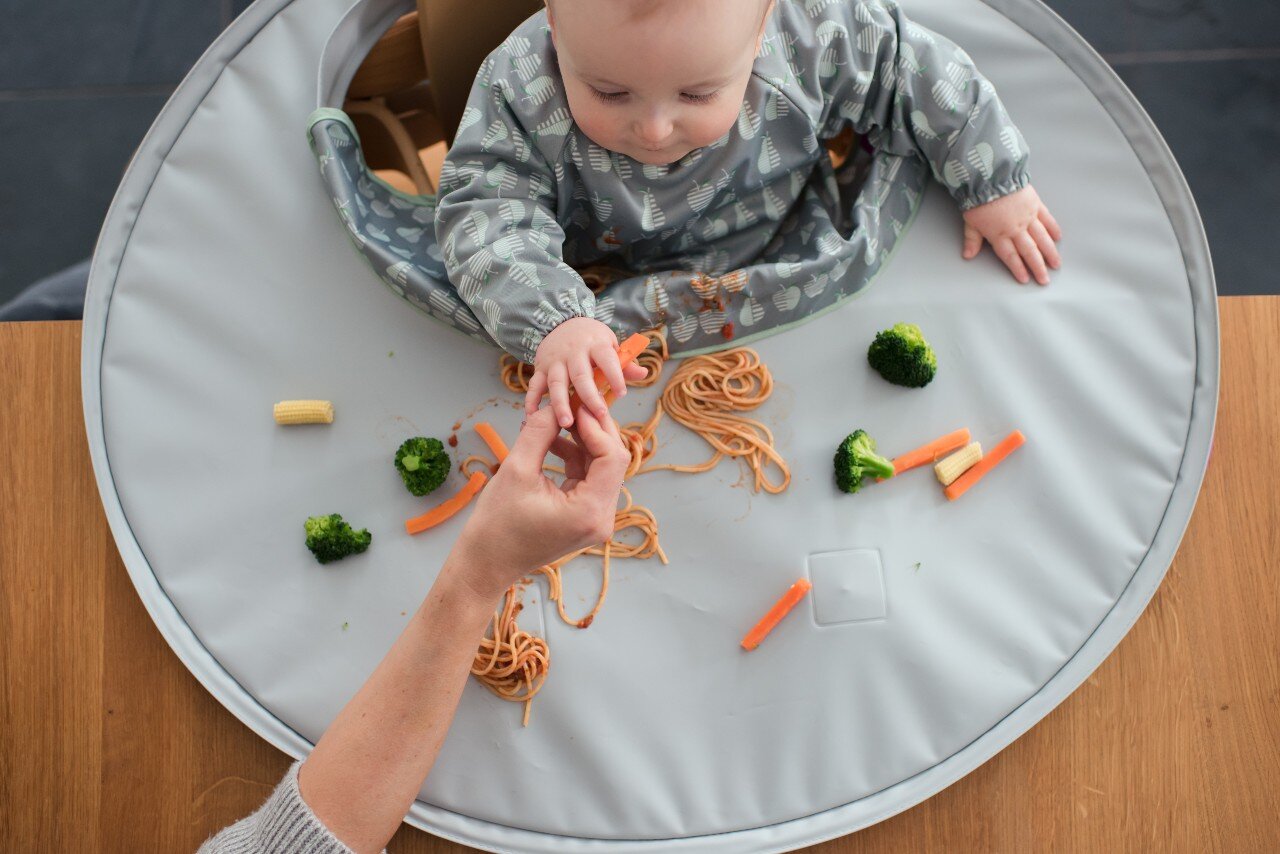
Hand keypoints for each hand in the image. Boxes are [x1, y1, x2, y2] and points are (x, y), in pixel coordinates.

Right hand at [451, 406, 629, 596]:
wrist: (485, 563)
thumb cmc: (496, 524)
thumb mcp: (516, 470)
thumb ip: (540, 432)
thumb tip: (556, 405)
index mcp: (589, 512)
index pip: (612, 457)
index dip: (595, 426)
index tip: (575, 405)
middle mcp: (601, 518)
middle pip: (612, 462)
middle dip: (593, 430)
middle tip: (572, 404)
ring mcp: (594, 520)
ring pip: (601, 468)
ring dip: (583, 441)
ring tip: (558, 419)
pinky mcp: (584, 517)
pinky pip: (588, 479)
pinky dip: (575, 458)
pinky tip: (553, 440)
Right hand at [525, 317, 645, 427]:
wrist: (562, 322)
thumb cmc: (592, 339)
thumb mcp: (610, 344)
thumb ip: (624, 363)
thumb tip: (644, 374)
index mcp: (595, 344)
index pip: (606, 359)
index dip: (615, 375)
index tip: (622, 393)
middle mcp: (573, 352)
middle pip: (580, 376)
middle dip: (589, 396)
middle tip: (598, 415)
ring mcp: (555, 361)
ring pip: (556, 383)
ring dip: (560, 404)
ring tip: (566, 424)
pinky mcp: (540, 368)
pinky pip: (534, 385)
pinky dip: (532, 401)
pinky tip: (533, 417)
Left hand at [962, 185, 1061, 284]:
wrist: (991, 175)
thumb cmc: (978, 198)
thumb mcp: (970, 221)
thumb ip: (972, 239)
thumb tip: (968, 255)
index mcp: (999, 234)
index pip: (1010, 256)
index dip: (1018, 268)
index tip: (1025, 279)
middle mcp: (1016, 228)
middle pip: (1029, 251)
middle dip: (1038, 267)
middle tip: (1045, 280)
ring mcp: (1028, 216)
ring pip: (1041, 238)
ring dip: (1049, 253)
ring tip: (1056, 264)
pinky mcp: (1035, 204)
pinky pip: (1046, 219)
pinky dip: (1053, 229)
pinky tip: (1058, 238)